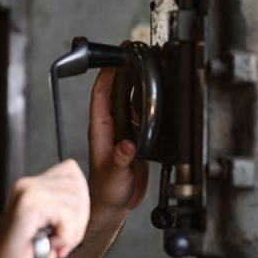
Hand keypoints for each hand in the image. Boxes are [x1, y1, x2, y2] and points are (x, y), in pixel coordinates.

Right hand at [0, 159, 89, 257]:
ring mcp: (26, 193)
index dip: (80, 199)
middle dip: (80, 219)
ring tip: (55, 243)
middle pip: (79, 187)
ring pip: (76, 203)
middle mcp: (27, 183)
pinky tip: (50, 244)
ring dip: (73, 231)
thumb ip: (66, 204)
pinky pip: (67, 217)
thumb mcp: (51, 223)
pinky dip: (65, 237)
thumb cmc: (27, 252)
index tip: (66, 224)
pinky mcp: (28, 207)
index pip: (72, 171)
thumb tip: (85, 197)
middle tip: (63, 240)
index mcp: (32, 184)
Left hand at [88, 66, 148, 217]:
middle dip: (123, 72)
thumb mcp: (114, 174)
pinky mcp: (135, 139)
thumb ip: (121, 159)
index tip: (115, 58)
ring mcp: (123, 132)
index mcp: (101, 131)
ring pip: (128, 101)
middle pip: (115, 93)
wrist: (115, 204)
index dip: (107, 75)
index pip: (100, 96)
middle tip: (134, 53)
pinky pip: (140, 115)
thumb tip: (128, 145)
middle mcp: (111, 128)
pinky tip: (157, 96)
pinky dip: (147, 103)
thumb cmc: (108, 190)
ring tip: (148, 68)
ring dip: (136, 85)